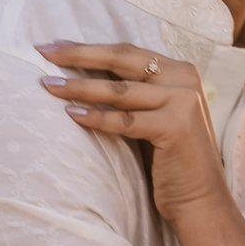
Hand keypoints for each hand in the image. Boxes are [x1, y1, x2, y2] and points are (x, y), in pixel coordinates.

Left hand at [39, 40, 230, 223]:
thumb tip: (82, 73)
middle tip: (44, 51)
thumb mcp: (155, 115)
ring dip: (79, 86)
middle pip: (122, 59)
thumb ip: (134, 93)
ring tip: (49, 85)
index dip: (90, 48)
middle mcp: (184, 79)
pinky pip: (124, 121)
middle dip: (79, 54)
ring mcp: (183, 101)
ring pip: (119, 89)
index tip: (55, 45)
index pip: (127, 52)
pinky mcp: (175, 127)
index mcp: (180, 71)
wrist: (201, 200)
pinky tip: (71, 114)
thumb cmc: (170, 160)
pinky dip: (96, 117)